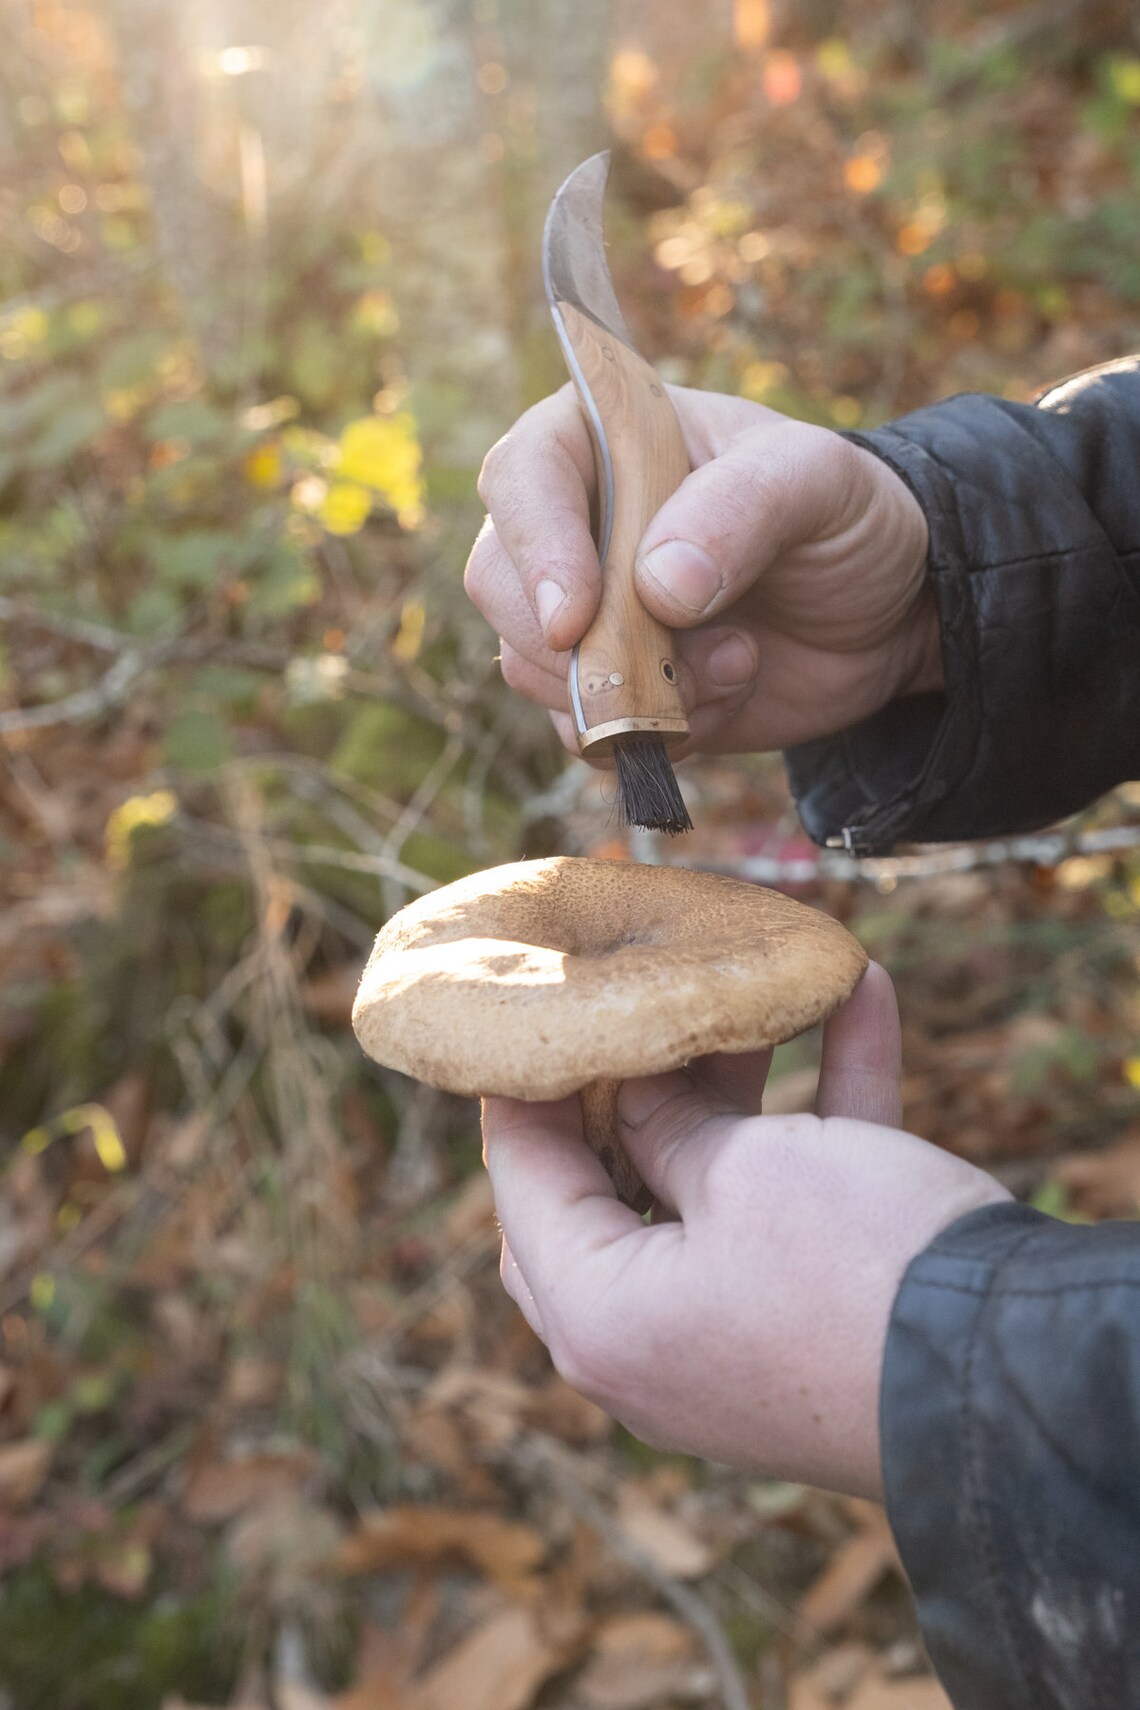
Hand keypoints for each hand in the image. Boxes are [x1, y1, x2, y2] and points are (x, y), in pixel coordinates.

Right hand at [465, 386, 938, 757]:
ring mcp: (587, 614)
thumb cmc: (848, 516)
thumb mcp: (820, 482)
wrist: (889, 614)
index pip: (521, 478)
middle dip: (581, 641)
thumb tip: (656, 585)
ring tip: (738, 662)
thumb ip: (744, 509)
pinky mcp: (610, 689)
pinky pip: (584, 732)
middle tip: (681, 653)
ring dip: (633, 691)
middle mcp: (575, 525)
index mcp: (605, 439)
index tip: (575, 619)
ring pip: (534, 668)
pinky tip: (724, 698)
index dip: (535, 548)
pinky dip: (649, 735)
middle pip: (499, 584)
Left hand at [481, 965, 1009, 1498]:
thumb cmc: (853, 1272)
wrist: (1012, 1375)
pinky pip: (794, 1209)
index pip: (523, 1180)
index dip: (524, 1084)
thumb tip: (625, 1092)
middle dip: (622, 1094)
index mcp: (598, 1318)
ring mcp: (729, 1342)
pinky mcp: (809, 1324)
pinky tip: (859, 1002)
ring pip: (705, 1191)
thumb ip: (663, 1122)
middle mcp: (649, 1346)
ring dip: (734, 1092)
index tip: (531, 1009)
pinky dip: (818, 1120)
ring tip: (751, 997)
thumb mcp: (740, 1170)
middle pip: (602, 1193)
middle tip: (624, 1016)